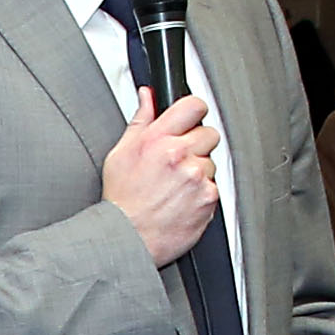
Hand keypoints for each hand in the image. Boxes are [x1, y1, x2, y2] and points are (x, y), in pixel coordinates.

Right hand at [100, 89, 221, 268]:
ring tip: (175, 187)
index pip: (194, 106)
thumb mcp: (120, 154)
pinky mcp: (208, 197)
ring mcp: (196, 177)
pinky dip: (201, 194)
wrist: (126, 238)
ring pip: (211, 163)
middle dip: (196, 146)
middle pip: (208, 134)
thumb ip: (140, 121)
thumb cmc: (121, 200)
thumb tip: (148, 96)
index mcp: (158, 139)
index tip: (190, 121)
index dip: (194, 112)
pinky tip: (182, 201)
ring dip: (199, 172)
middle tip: (177, 163)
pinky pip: (214, 187)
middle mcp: (179, 154)